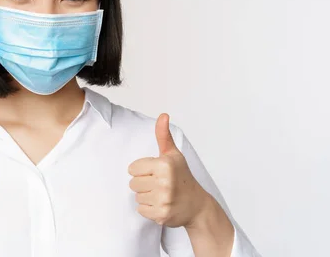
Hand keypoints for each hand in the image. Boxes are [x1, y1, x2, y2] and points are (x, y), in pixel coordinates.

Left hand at [128, 113, 209, 227]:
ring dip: (146, 196)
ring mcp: (163, 200)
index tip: (155, 172)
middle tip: (159, 184)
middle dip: (144, 184)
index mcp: (164, 165)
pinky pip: (141, 210)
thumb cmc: (182, 177)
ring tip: (161, 194)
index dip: (142, 170)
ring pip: (137, 197)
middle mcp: (164, 182)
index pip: (132, 168)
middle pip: (133, 183)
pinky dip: (148, 209)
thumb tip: (163, 115)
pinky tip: (161, 204)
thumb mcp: (174, 155)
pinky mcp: (161, 215)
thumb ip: (163, 135)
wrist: (197, 205)